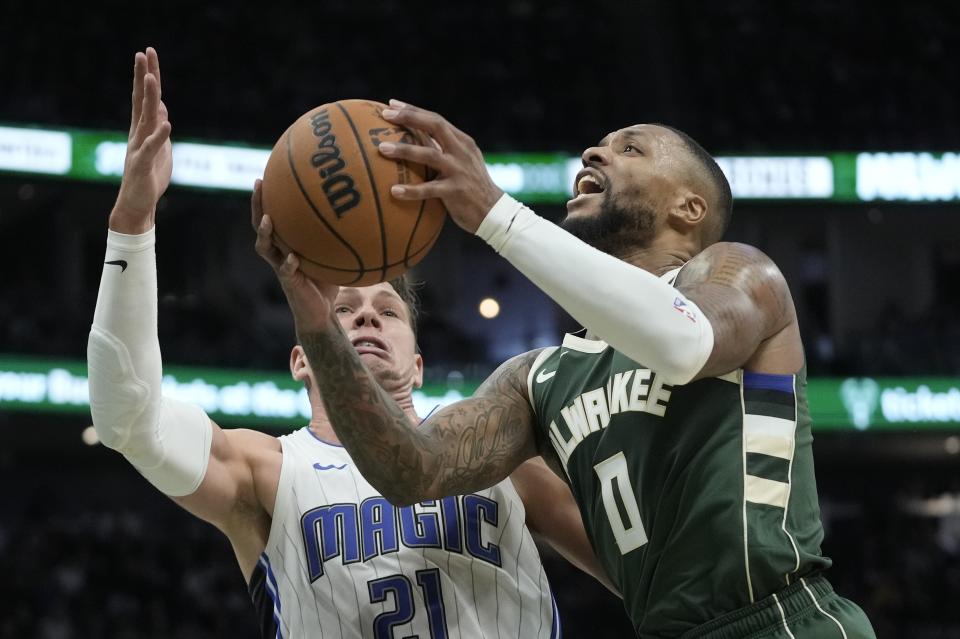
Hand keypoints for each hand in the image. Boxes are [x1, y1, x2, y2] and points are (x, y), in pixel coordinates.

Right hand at [110, 47, 172, 233]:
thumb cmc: (150, 176)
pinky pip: (151, 148)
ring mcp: (139, 147)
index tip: (147, 53)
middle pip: (142, 100)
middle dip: (143, 76)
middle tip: (143, 52)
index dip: (147, 75)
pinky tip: (166, 123)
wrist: (138, 204)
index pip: (145, 97)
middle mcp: (139, 134)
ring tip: (151, 78)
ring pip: (145, 119)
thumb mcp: (159, 147)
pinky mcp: (142, 164)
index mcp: (144, 129)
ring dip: (149, 98)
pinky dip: (159, 136)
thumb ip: (159, 127)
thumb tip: (162, 108)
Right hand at [250, 179, 339, 335]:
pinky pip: (286, 271)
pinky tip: (293, 258)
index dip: (267, 197)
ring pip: (265, 248)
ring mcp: (281, 267)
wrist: (321, 311)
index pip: (273, 214)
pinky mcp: (289, 283)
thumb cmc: (328, 279)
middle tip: (259, 184)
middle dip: (258, 205)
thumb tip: (359, 210)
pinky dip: (288, 264)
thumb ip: (338, 236)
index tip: (267, 174)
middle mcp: (279, 252)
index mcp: (286, 243)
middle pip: (260, 224)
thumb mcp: (333, 254)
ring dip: (265, 233)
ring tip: (268, 220)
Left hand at [377, 99, 502, 233]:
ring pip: (429, 154)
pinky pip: (429, 190)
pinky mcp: (456, 191)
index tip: (391, 104)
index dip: (413, 110)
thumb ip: (444, 150)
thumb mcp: (462, 163)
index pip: (436, 120)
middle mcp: (461, 152)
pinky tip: (393, 191)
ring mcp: (459, 170)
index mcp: (462, 142)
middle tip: (385, 115)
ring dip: (404, 150)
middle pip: (435, 126)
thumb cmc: (471, 187)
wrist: (493, 212)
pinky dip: (411, 190)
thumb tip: (415, 141)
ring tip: (382, 149)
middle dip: (409, 117)